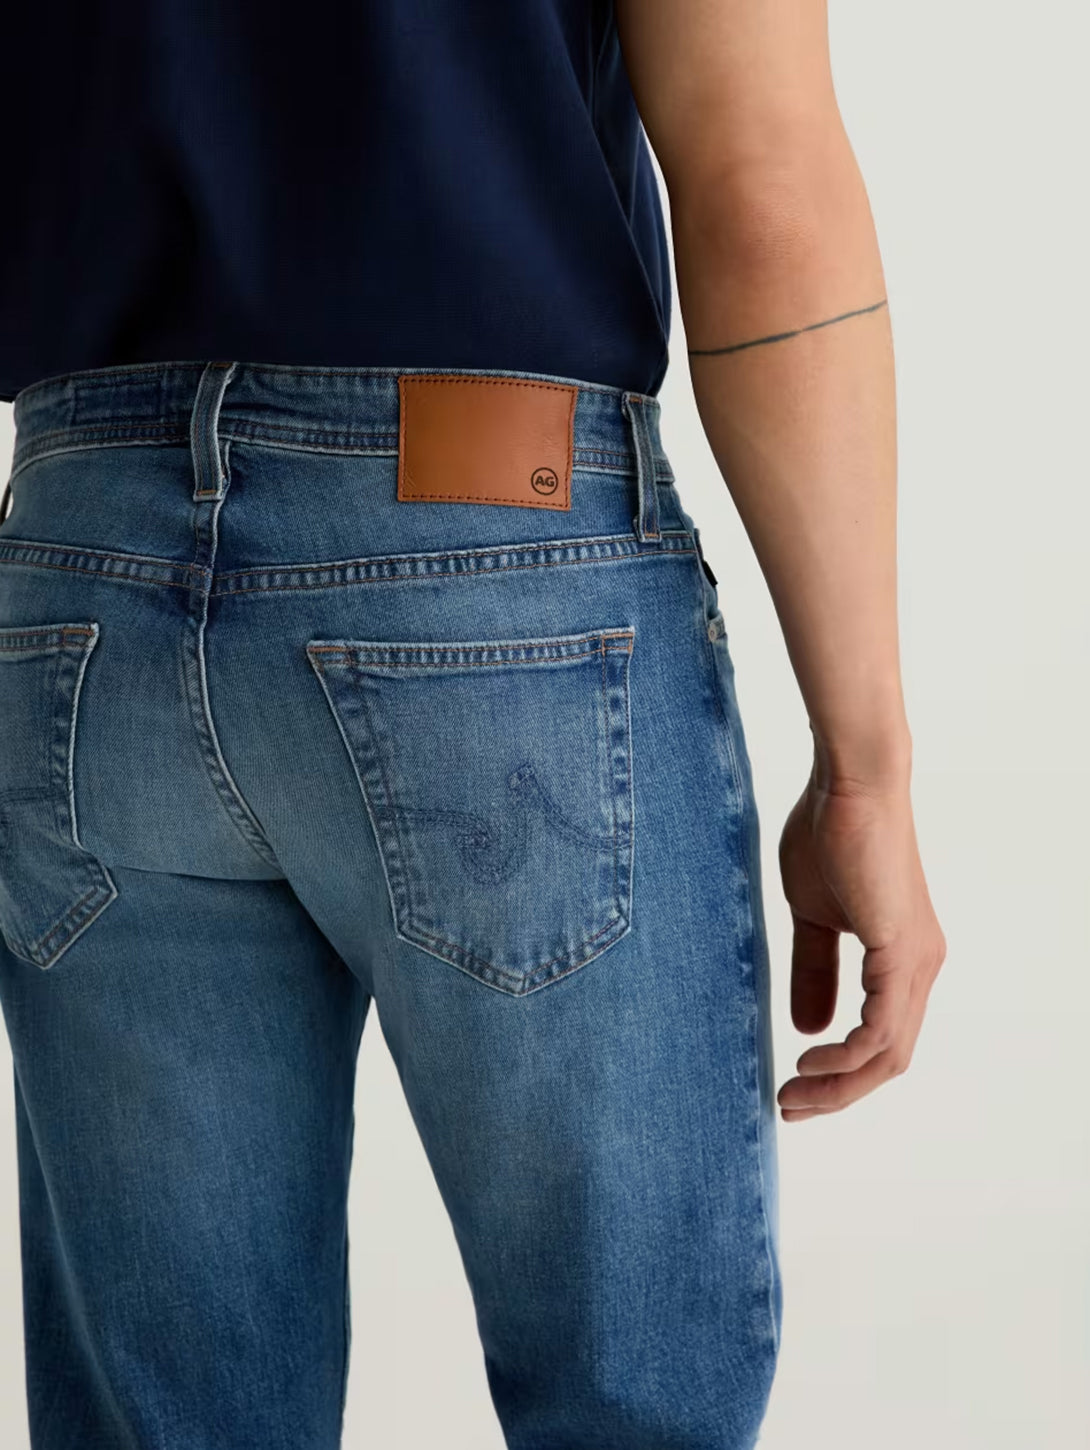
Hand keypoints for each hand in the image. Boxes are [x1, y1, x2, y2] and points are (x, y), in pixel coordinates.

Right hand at [775, 763, 945, 1119]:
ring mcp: (916, 962)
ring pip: (888, 1054)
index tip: (793, 1084)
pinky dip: (847, 1055)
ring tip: (794, 1094)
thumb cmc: (829, 835)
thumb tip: (807, 1027)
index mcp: (902, 959)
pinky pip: (881, 1029)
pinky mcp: (903, 953)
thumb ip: (813, 970)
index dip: (840, 1072)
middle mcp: (919, 967)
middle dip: (838, 1092)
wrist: (849, 786)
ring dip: (840, 1084)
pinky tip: (811, 1057)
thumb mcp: (811, 916)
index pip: (881, 1038)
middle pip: (888, 1060)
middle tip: (790, 1106)